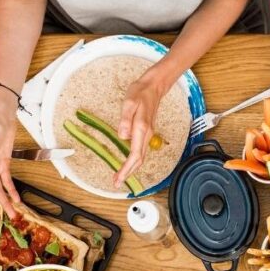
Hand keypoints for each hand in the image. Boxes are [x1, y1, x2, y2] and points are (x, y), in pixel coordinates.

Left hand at [116, 72, 166, 186]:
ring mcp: (147, 134)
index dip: (126, 169)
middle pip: (139, 160)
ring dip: (131, 168)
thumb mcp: (129, 103)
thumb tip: (123, 136)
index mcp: (141, 129)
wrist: (153, 87)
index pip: (135, 155)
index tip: (118, 178)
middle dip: (128, 173)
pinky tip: (127, 163)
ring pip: (140, 157)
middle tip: (116, 182)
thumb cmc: (140, 93)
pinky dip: (134, 160)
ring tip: (119, 175)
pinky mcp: (146, 133)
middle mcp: (146, 135)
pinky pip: (140, 151)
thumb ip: (125, 120)